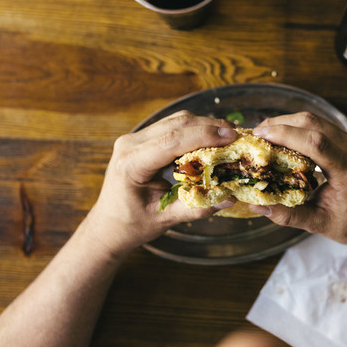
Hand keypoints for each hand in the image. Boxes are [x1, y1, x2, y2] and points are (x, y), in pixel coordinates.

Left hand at [83, 111, 237, 256]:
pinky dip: (194, 129)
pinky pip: (172, 126)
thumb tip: (229, 198)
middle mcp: (129, 144)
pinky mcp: (142, 139)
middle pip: (176, 124)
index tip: (230, 136)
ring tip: (229, 136)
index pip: (171, 140)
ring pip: (176, 120)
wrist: (109, 225)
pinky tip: (212, 138)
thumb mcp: (164, 220)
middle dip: (209, 127)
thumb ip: (196, 208)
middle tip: (237, 135)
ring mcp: (134, 138)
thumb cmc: (133, 225)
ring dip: (204, 125)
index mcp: (131, 164)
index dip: (203, 135)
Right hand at [249, 112, 346, 255]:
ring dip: (290, 123)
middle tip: (256, 133)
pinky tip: (286, 139)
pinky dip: (302, 129)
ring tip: (266, 134)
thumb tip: (258, 205)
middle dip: (281, 123)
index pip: (316, 143)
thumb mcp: (321, 225)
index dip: (286, 134)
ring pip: (318, 120)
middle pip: (314, 123)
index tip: (260, 135)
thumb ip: (289, 215)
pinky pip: (324, 127)